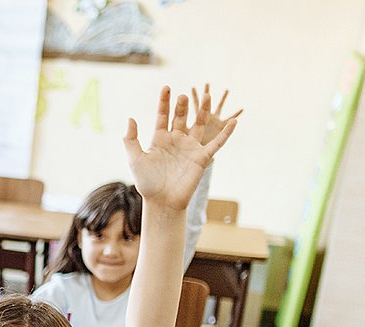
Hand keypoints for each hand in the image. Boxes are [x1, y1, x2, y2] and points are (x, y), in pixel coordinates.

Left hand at [124, 86, 235, 210]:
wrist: (162, 201)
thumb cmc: (147, 182)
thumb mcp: (135, 159)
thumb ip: (131, 139)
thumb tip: (130, 118)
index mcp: (160, 139)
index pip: (162, 115)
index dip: (164, 102)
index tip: (166, 87)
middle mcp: (176, 140)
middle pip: (181, 117)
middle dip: (182, 106)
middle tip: (183, 95)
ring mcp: (190, 147)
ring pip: (199, 125)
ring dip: (203, 111)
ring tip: (206, 96)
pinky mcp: (202, 157)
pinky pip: (217, 143)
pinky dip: (226, 133)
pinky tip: (234, 122)